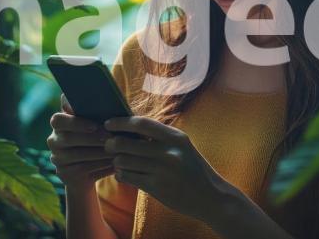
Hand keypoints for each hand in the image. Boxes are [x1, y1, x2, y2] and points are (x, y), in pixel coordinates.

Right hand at [47, 94, 114, 186]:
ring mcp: (56, 158)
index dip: (75, 122)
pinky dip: (100, 166)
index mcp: (59, 123)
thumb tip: (109, 98)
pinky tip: (114, 163)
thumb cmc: (99, 138)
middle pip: (67, 138)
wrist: (92, 169)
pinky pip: (81, 170)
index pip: (58, 119)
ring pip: (76, 155)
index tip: (94, 125)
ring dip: (98, 152)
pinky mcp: (63, 174)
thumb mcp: (98, 124)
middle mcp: (53, 140)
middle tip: (110, 139)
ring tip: (116, 150)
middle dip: (92, 139)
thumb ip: (97, 111)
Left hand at [103, 116, 235, 220]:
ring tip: (119, 162)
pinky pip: (127, 177)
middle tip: (109, 145)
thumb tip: (129, 127)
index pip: (141, 123)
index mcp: (176, 137)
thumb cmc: (193, 168)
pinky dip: (121, 174)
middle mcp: (169, 152)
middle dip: (111, 144)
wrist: (210, 196)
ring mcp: (162, 170)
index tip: (108, 123)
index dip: (121, 122)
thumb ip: (160, 137)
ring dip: (116, 161)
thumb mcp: (182, 147)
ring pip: (123, 161)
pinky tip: (125, 174)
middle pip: (125, 143)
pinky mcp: (156, 187)